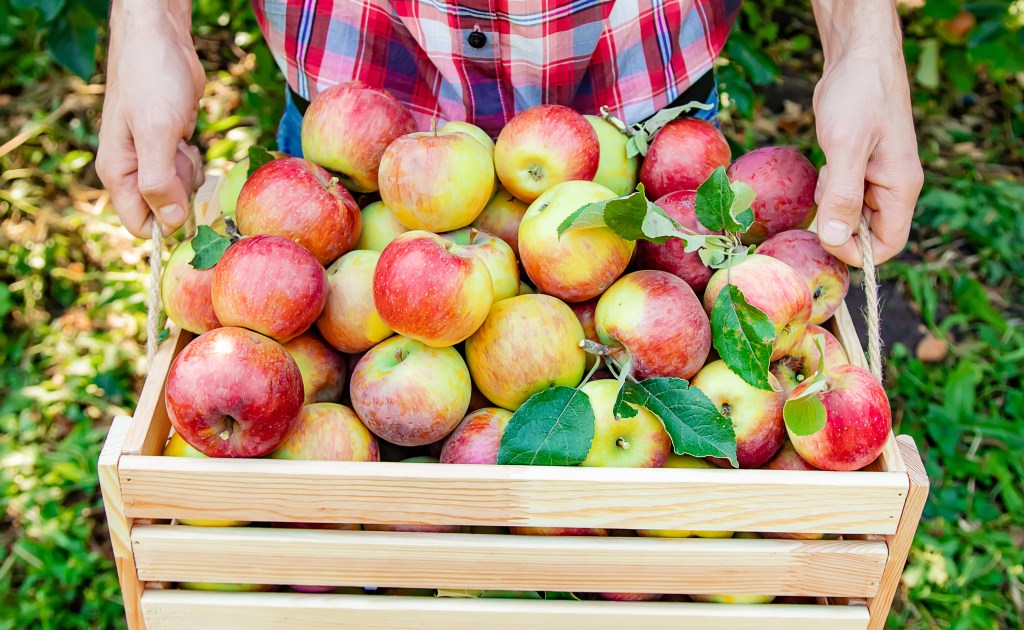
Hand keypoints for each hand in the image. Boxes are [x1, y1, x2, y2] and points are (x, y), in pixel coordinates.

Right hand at [96, 3, 204, 237]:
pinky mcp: (169, 146)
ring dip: (191, 175)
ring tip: (184, 143)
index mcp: (119, 172)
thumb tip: (169, 223)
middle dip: (182, 193)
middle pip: (163, 209)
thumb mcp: (156, 132)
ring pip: (178, 192)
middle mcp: (131, 170)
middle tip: (183, 158)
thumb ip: (159, 180)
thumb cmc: (152, 80)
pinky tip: (188, 139)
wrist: (160, 40)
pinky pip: (186, 172)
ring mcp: (151, 158)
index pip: (139, 224)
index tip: (188, 201)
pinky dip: (193, 161)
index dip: (166, 223)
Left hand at [811, 4, 923, 266]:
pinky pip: (841, 193)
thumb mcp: (846, 145)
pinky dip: (828, 185)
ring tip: (830, 165)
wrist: (858, 57)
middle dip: (838, 220)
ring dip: (830, 200)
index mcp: (900, 188)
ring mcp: (876, 177)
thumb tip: (835, 238)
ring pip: (849, 212)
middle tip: (826, 187)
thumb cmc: (858, 95)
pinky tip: (827, 160)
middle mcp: (892, 187)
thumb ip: (843, 194)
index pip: (887, 244)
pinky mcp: (858, 166)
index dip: (855, 252)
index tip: (824, 237)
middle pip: (865, 232)